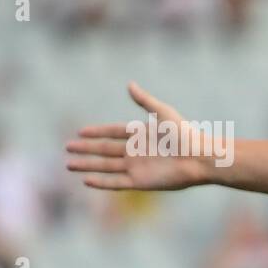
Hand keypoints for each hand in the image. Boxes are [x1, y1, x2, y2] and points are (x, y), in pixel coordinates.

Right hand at [65, 82, 213, 190]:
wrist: (200, 158)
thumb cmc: (185, 135)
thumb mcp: (163, 114)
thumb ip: (145, 101)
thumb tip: (129, 84)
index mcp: (141, 134)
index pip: (113, 132)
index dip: (97, 132)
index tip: (80, 132)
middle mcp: (137, 151)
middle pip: (105, 150)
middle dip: (86, 149)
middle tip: (67, 148)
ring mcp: (137, 167)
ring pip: (106, 166)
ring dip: (88, 165)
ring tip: (68, 165)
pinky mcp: (140, 181)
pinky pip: (116, 182)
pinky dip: (101, 182)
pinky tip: (85, 180)